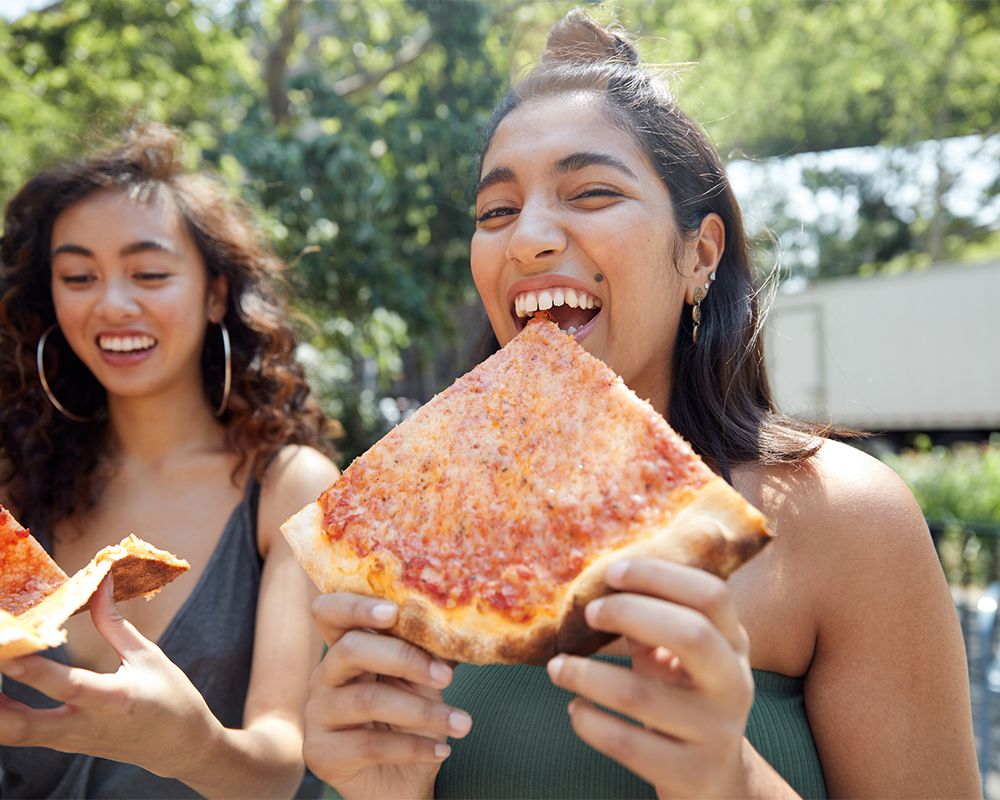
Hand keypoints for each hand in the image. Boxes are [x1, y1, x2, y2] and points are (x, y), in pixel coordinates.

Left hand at [0, 576, 218, 780]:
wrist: (181, 747)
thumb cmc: (171, 697)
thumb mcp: (148, 657)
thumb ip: (114, 624)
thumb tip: (99, 583)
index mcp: (114, 700)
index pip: (68, 686)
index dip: (35, 671)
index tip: (10, 653)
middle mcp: (86, 725)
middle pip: (25, 727)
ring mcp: (71, 739)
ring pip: (17, 735)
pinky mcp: (64, 744)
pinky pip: (25, 734)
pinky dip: (4, 717)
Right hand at [304, 593, 472, 799]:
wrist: (405, 783)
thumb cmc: (412, 723)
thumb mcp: (423, 682)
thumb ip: (427, 653)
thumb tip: (458, 628)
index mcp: (347, 649)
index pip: (330, 612)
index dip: (355, 606)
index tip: (393, 611)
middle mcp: (324, 676)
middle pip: (350, 649)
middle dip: (404, 658)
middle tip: (447, 677)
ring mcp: (317, 714)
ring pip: (367, 700)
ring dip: (423, 712)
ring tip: (462, 724)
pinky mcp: (321, 753)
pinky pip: (369, 745)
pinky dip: (413, 747)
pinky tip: (441, 750)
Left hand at [546, 559, 754, 798]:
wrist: (716, 781)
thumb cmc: (683, 700)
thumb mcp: (677, 659)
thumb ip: (650, 625)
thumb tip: (601, 591)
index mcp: (734, 644)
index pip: (711, 595)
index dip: (660, 576)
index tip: (611, 572)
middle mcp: (735, 685)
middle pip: (690, 634)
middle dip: (629, 613)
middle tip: (589, 612)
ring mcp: (718, 733)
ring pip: (642, 695)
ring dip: (587, 674)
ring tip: (557, 667)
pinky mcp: (693, 775)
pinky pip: (627, 744)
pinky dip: (590, 723)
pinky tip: (575, 709)